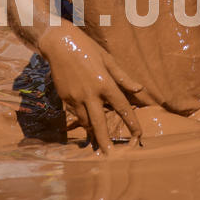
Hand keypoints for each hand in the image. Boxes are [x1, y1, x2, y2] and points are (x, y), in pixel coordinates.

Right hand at [41, 22, 143, 153]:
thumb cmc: (87, 48)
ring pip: (85, 121)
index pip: (122, 107)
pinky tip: (86, 121)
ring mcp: (75, 97)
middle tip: (110, 154)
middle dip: (105, 140)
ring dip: (93, 130)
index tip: (138, 135)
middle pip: (99, 123)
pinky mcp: (64, 98)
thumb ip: (123, 76)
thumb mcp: (107, 59)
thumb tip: (139, 89)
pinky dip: (82, 118)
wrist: (59, 44)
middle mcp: (90, 93)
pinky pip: (76, 113)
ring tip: (99, 139)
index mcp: (104, 83)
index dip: (131, 122)